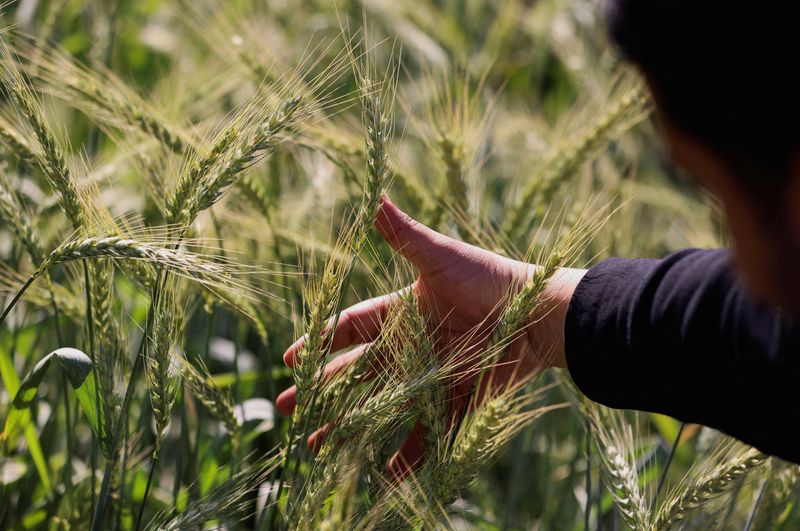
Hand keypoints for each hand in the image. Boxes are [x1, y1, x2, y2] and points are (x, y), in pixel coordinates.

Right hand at [276, 196, 583, 476]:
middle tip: (290, 410)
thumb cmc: (490, 279)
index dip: (321, 341)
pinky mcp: (458, 401)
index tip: (291, 359)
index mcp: (404, 311)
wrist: (540, 314)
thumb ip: (404, 235)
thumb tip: (374, 193)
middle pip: (358, 372)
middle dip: (324, 391)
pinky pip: (429, 433)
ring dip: (352, 427)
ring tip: (319, 447)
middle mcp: (414, 346)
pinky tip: (385, 475)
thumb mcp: (441, 256)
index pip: (352, 327)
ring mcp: (434, 377)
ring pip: (383, 406)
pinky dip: (409, 456)